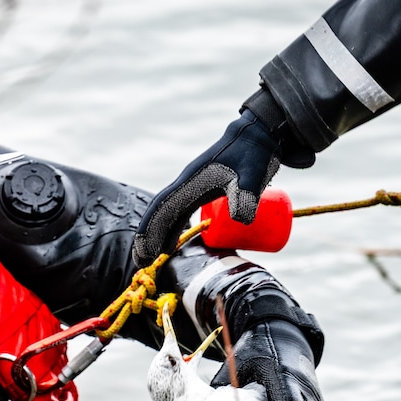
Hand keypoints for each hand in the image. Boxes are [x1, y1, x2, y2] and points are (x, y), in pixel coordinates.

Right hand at [132, 89, 313, 267]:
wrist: (258, 137)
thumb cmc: (253, 156)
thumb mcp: (252, 176)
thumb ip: (247, 195)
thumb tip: (240, 221)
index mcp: (190, 183)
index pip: (163, 209)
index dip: (151, 231)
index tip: (144, 252)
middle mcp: (186, 186)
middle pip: (160, 214)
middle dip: (148, 237)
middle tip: (142, 263)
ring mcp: (192, 188)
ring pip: (169, 214)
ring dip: (159, 235)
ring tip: (153, 258)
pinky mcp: (202, 191)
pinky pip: (180, 212)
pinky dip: (172, 228)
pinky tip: (173, 243)